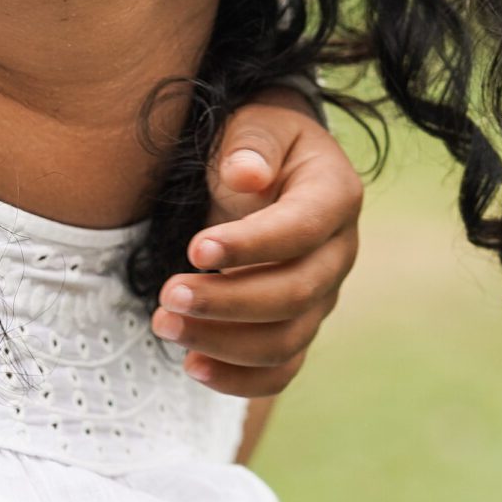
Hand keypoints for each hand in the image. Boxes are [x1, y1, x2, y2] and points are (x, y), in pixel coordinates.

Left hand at [148, 89, 361, 397]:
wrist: (268, 164)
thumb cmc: (257, 141)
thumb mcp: (257, 122)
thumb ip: (251, 143)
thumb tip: (247, 175)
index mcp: (335, 195)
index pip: (301, 230)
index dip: (251, 245)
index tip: (193, 249)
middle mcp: (338, 253)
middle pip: (295, 294)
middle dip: (227, 302)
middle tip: (166, 297)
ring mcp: (322, 295)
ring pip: (286, 339)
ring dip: (223, 342)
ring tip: (164, 325)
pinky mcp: (298, 324)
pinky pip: (281, 368)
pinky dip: (240, 379)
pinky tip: (192, 366)